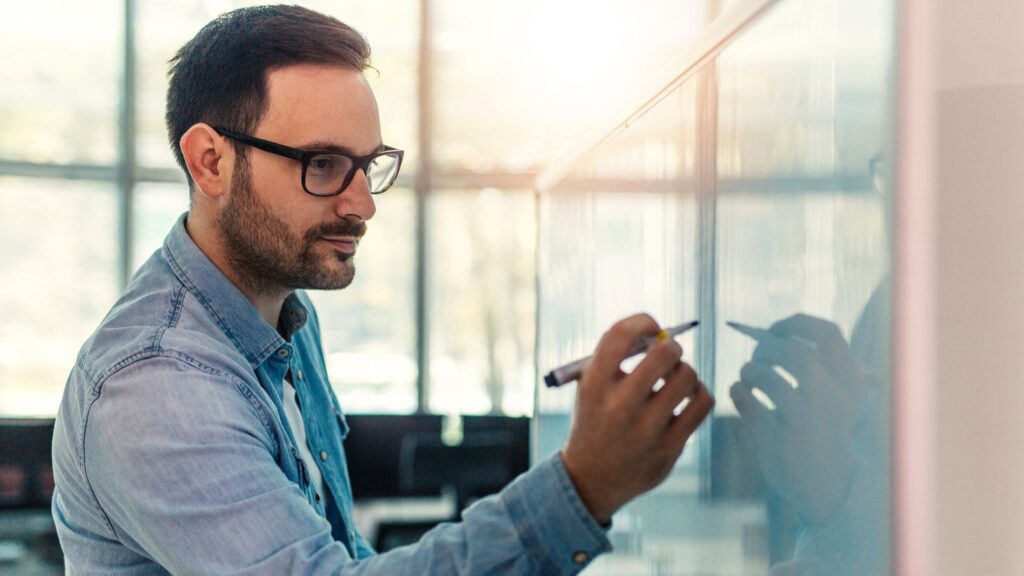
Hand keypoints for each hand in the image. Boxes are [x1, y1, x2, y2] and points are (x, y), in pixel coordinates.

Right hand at [561, 313, 713, 523]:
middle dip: (670, 346)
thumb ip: (617, 356)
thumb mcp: (591, 386)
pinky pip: (702, 403)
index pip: (621, 335)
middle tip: (668, 353)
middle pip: (663, 354)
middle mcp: (619, 406)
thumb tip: (660, 331)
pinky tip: (686, 398)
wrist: (592, 478)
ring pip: (687, 376)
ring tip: (674, 380)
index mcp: (594, 385)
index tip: (651, 327)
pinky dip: (699, 392)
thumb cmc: (597, 419)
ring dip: (685, 371)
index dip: (643, 321)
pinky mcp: (670, 447)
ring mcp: (647, 429)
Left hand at [730, 314, 869, 524]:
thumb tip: (772, 333)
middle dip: (765, 348)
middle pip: (791, 351)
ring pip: (765, 375)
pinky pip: (746, 400)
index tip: (775, 332)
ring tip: (748, 378)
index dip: (794, 324)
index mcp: (852, 382)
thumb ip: (816, 364)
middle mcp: (833, 399)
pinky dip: (738, 391)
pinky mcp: (779, 439)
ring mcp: (807, 420)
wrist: (827, 484)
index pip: (826, 332)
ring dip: (749, 370)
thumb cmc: (825, 429)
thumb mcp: (835, 396)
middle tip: (757, 357)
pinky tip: (742, 395)